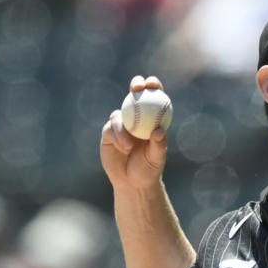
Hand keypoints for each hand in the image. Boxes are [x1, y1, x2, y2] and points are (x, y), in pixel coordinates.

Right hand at [100, 75, 168, 190]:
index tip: (152, 84)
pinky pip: (110, 129)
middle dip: (136, 84)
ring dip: (123, 129)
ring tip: (130, 147)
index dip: (153, 86)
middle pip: (134, 95)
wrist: (132, 183)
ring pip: (119, 115)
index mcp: (151, 119)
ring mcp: (121, 125)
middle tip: (137, 88)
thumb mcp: (156, 158)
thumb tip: (159, 130)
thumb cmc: (149, 170)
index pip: (154, 97)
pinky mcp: (108, 133)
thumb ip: (159, 144)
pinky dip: (116, 137)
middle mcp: (136, 118)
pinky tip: (123, 148)